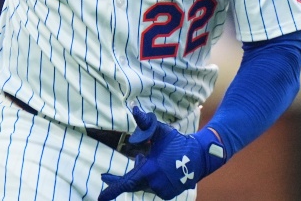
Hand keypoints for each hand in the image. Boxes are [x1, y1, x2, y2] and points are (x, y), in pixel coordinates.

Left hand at [99, 107, 227, 200]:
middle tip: (110, 174)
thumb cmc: (177, 142)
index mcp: (150, 170)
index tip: (100, 197)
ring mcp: (162, 190)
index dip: (113, 189)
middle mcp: (155, 183)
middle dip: (123, 178)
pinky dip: (149, 179)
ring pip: (143, 184)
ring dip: (141, 174)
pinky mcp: (168, 194)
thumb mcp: (160, 131)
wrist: (200, 156)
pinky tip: (156, 167)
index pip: (127, 183)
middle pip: (133, 182)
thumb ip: (145, 123)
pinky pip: (152, 187)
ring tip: (145, 158)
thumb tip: (133, 108)